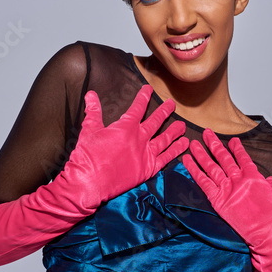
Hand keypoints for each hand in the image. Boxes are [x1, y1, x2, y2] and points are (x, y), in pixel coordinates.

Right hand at [63, 84, 188, 207]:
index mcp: (126, 127)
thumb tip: (90, 95)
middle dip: (164, 111)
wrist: (90, 182)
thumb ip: (93, 111)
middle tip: (172, 104)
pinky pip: (166, 158)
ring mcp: (145, 154)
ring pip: (165, 139)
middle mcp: (139, 138)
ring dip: (174, 131)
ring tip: (182, 126)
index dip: (143, 97)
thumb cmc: (87, 157)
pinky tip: (183, 145)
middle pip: (156, 121)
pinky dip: (175, 151)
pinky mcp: (148, 169)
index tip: (148, 89)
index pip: (137, 108)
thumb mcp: (89, 130)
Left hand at [182, 129, 271, 246]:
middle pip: (223, 157)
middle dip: (214, 144)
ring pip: (211, 166)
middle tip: (207, 133)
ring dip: (201, 153)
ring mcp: (227, 187)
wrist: (269, 230)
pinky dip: (194, 170)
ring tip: (194, 143)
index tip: (232, 140)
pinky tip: (187, 160)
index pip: (243, 157)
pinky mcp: (218, 199)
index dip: (236, 148)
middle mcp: (239, 178)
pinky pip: (202, 181)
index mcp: (253, 176)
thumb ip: (267, 186)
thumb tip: (269, 180)